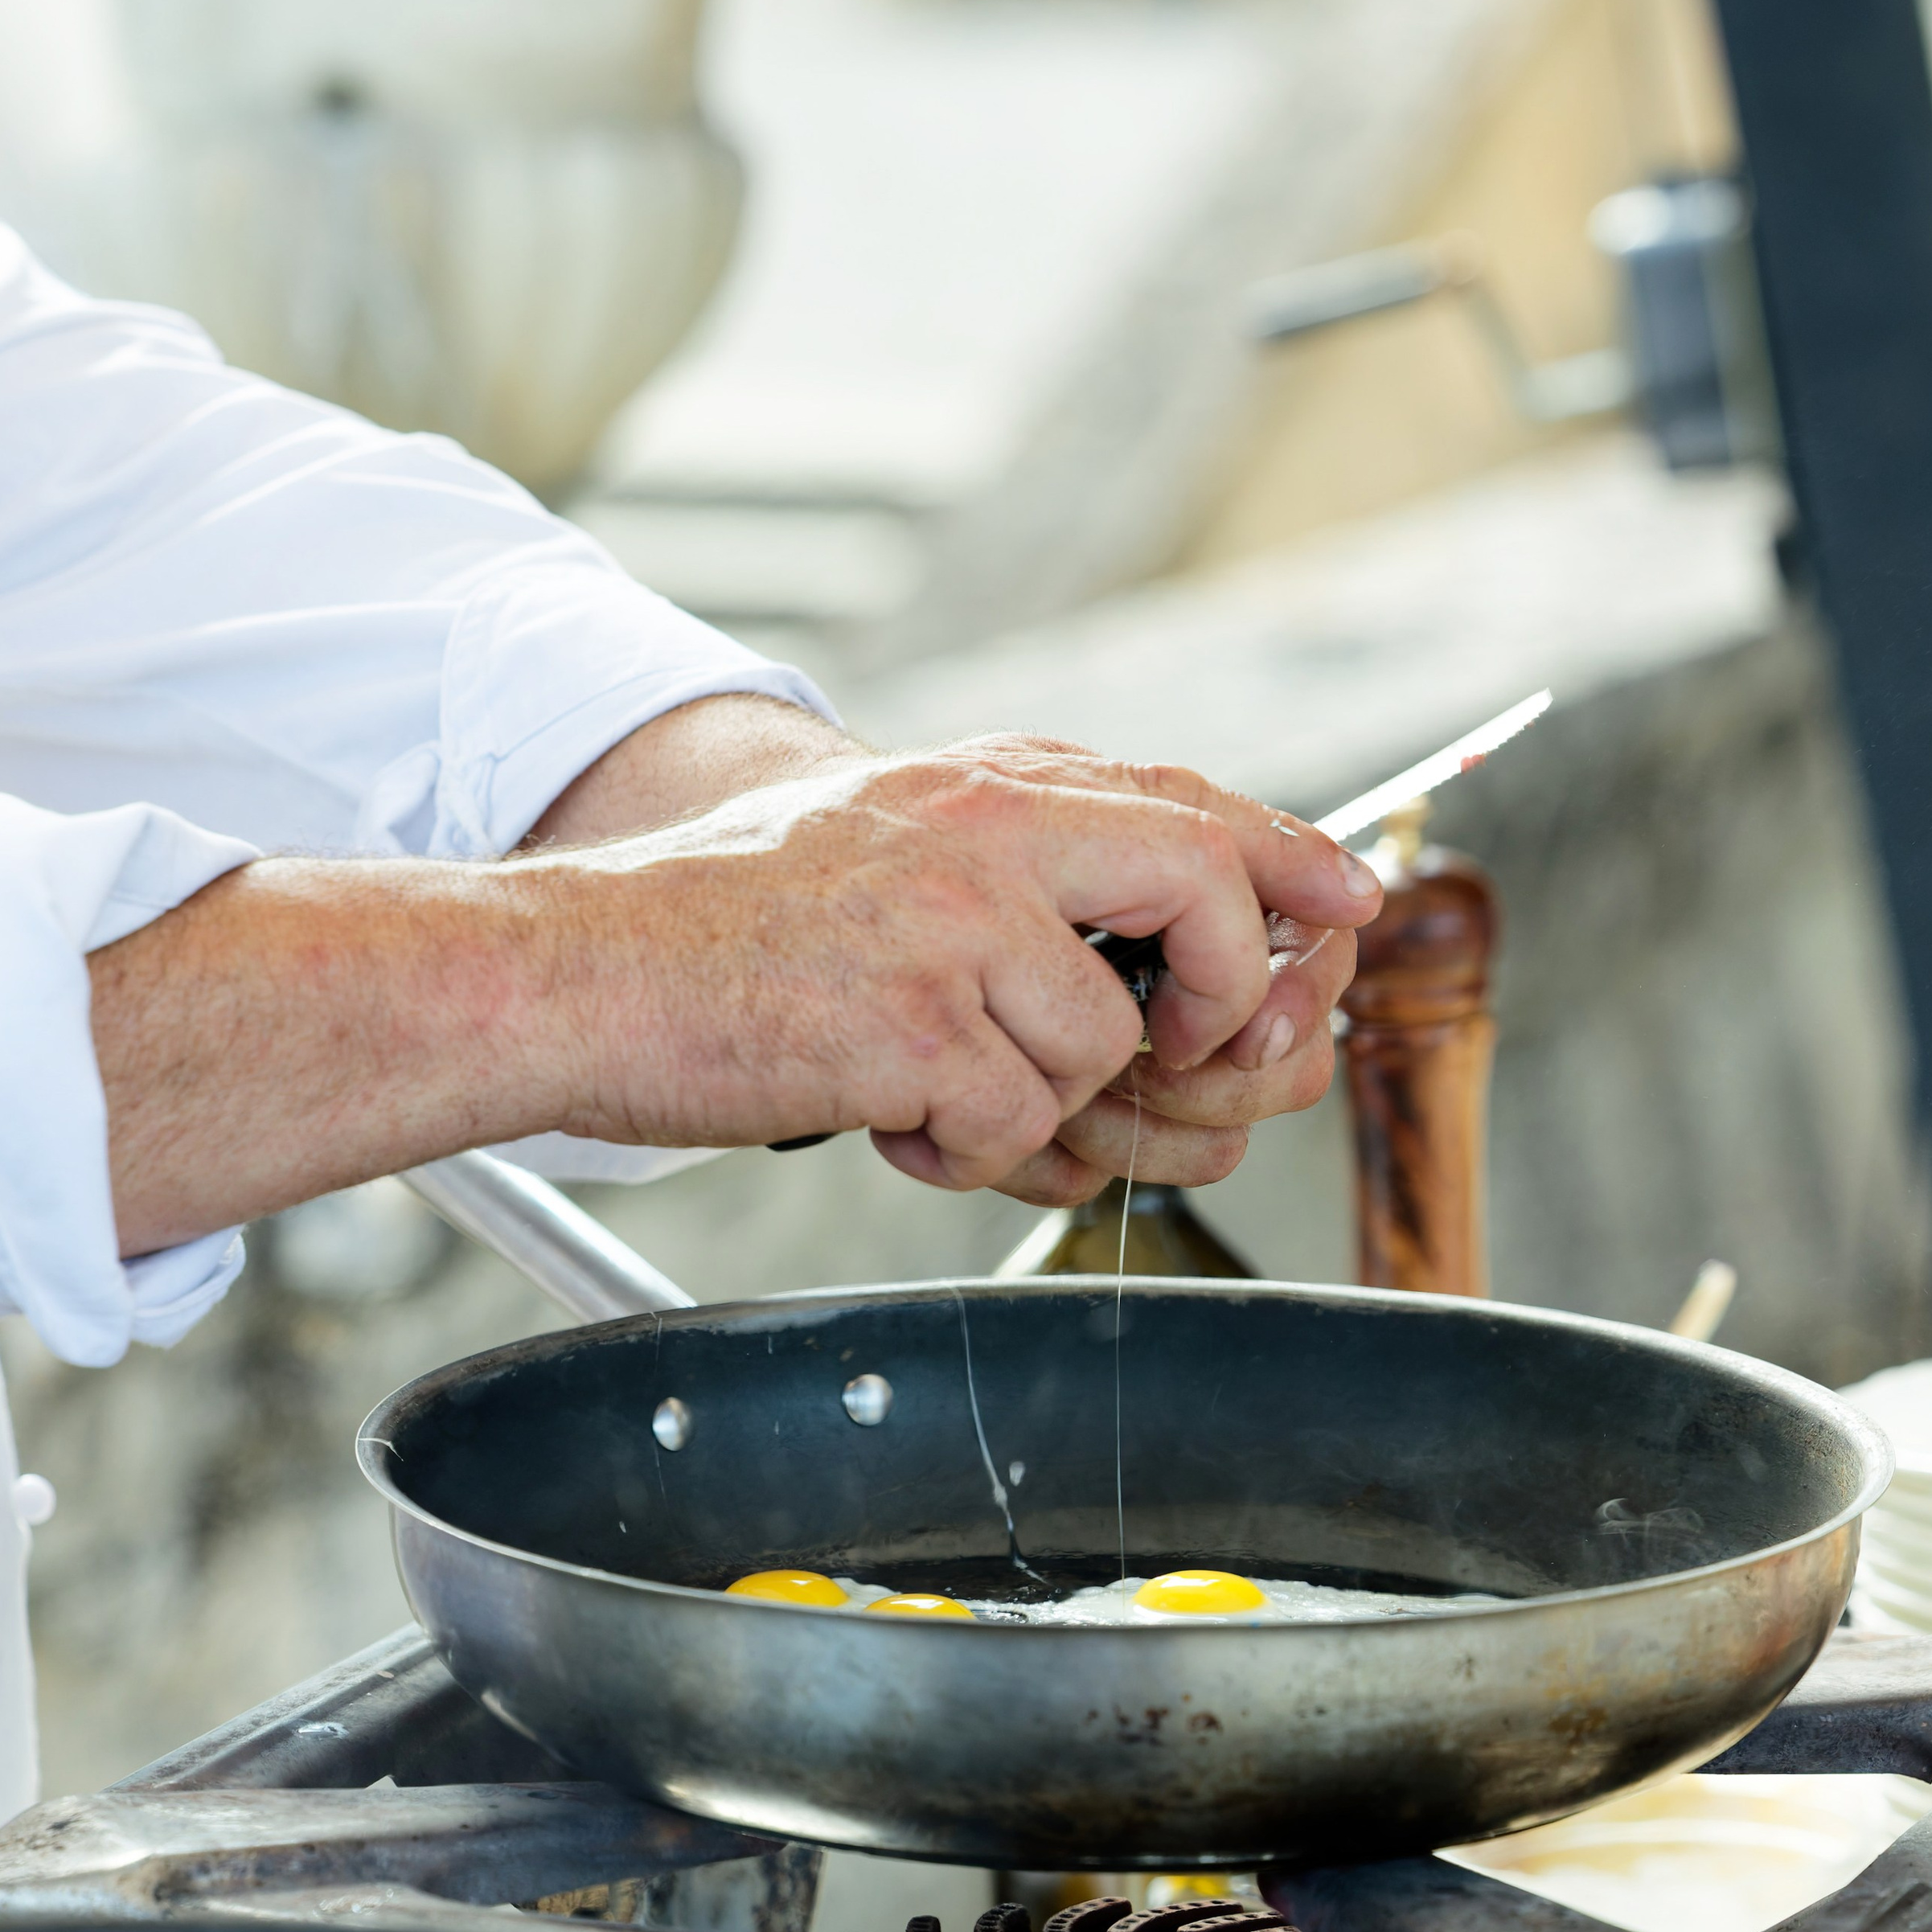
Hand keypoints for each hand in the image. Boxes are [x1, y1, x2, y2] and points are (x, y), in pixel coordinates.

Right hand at [550, 731, 1380, 1192]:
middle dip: (1227, 994)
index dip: (1292, 856)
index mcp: (985, 784)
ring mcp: (953, 925)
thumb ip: (1016, 870)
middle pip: (1205, 890)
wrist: (578, 970)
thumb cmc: (719, 930)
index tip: (1353, 904)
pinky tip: (884, 1112)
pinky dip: (959, 1147)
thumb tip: (1156, 949)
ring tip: (929, 1082)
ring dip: (1035, 1100)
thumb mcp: (883, 843)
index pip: (1188, 800)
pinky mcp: (913, 1024)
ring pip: (1099, 1048)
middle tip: (1183, 1053)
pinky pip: (1013, 1122)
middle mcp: (985, 832)